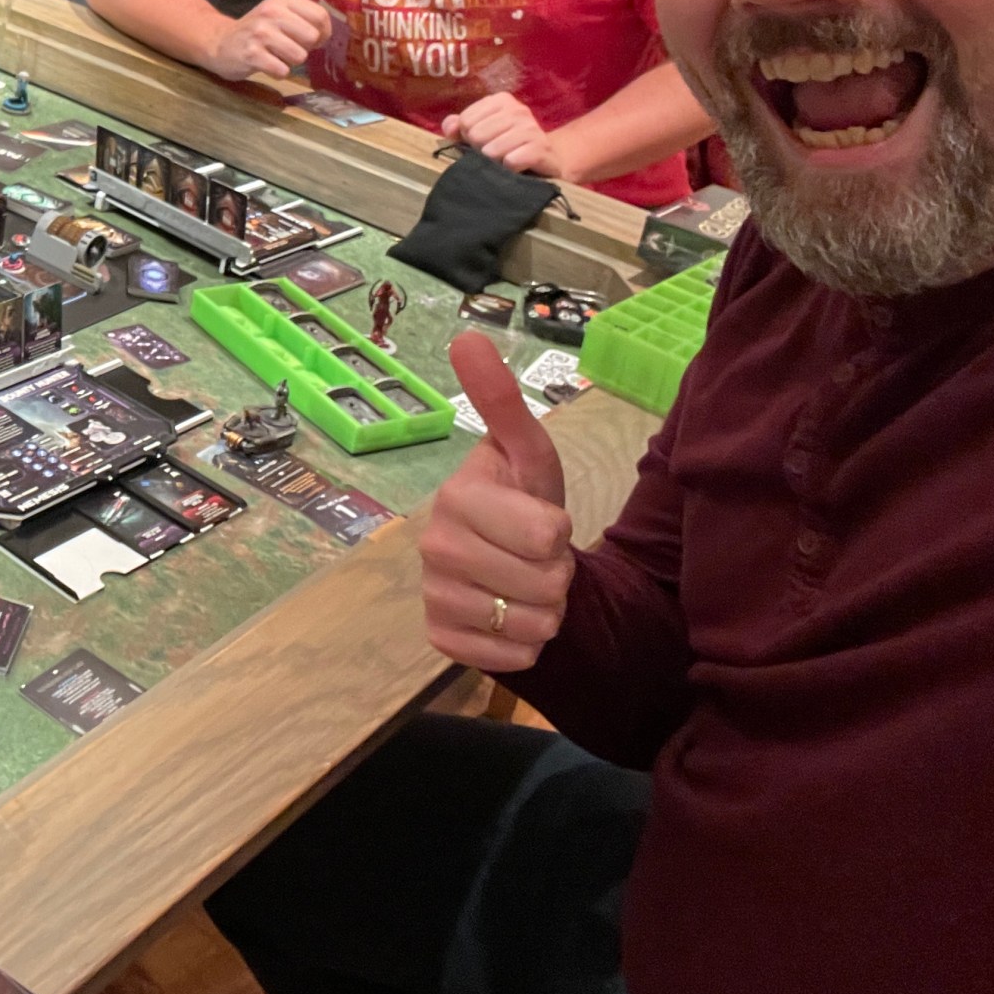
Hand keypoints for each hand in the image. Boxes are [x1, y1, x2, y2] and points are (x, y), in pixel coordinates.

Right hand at [203, 0, 331, 82]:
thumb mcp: (278, 15)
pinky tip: (265, 65)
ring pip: (299, 56)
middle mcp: (271, 12)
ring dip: (291, 62)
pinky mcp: (251, 54)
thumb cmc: (256, 31)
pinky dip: (277, 73)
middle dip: (305, 48)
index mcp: (282, 0)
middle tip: (289, 48)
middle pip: (312, 36)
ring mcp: (260, 33)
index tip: (313, 41)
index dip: (323, 33)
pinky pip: (282, 71)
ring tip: (275, 56)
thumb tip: (327, 35)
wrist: (218, 42)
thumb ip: (304, 19)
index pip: (320, 16)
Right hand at [418, 332, 574, 672]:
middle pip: (544, 581)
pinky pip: (512, 658)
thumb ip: (502, 403)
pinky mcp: (440, 640)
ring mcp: (433, 595)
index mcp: (456, 497)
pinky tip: (513, 621)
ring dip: (548, 611)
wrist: (513, 568)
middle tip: (539, 559)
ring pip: (532, 623)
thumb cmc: (523, 504)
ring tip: (529, 588)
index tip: (543, 522)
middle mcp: (434, 546)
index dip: (560, 532)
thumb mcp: (528, 454)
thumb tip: (467, 335)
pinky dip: (528, 646)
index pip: (545, 534)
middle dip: (559, 574)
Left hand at [441, 92, 563, 177]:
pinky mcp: (542, 149)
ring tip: (503, 162)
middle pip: (477, 135)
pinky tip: (514, 168)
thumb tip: (449, 128)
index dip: (467, 137)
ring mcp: (533, 128)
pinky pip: (511, 161)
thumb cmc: (505, 146)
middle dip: (479, 151)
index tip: (480, 142)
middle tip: (492, 155)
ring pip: (492, 150)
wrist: (544, 161)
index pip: (466, 120)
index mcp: (502, 100)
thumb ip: (458, 128)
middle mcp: (519, 110)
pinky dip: (508, 169)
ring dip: (493, 162)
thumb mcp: (479, 134)